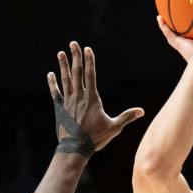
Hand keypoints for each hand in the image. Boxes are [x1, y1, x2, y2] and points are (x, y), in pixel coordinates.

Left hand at [48, 42, 142, 156]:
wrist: (75, 149)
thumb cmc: (96, 138)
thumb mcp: (114, 127)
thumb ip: (127, 117)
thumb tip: (142, 111)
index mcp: (92, 99)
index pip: (91, 75)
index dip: (89, 61)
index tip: (87, 49)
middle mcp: (79, 97)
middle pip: (77, 72)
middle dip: (75, 57)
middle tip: (73, 43)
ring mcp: (68, 102)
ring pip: (65, 80)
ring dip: (63, 66)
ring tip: (60, 53)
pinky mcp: (60, 109)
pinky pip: (56, 93)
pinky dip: (53, 83)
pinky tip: (50, 74)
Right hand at [155, 16, 192, 70]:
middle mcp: (191, 45)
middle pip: (185, 34)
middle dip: (183, 26)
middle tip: (180, 15)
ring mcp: (183, 44)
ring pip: (174, 33)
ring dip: (168, 24)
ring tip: (163, 14)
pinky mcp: (177, 44)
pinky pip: (168, 33)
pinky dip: (163, 26)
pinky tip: (159, 17)